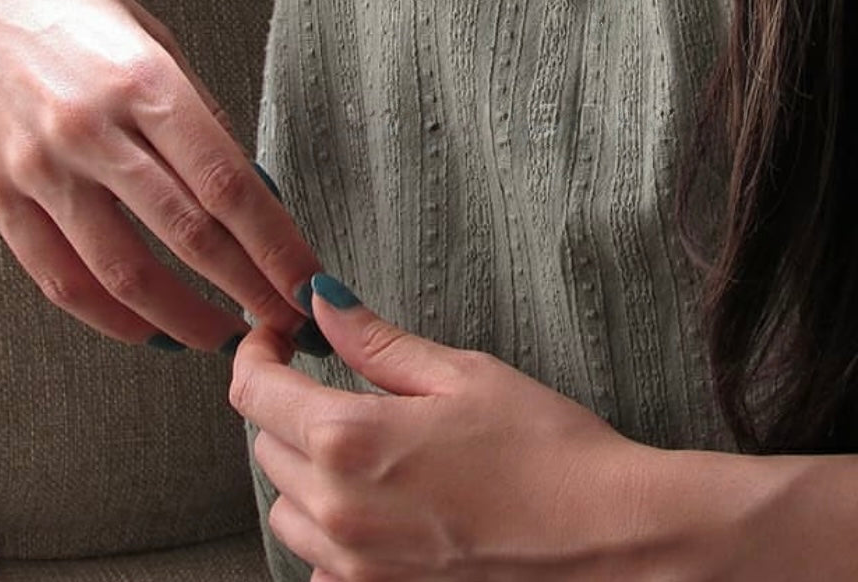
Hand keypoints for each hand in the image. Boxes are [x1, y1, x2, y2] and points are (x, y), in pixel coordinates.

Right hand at [0, 0, 321, 351]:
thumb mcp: (156, 39)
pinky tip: (148, 330)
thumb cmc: (71, 5)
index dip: (277, 247)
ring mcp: (39, 167)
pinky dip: (110, 316)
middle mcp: (92, 130)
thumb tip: (247, 188)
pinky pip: (59, 276)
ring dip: (185, 318)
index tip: (309, 282)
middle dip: (250, 290)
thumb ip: (200, 116)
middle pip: (190, 237)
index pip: (231, 187)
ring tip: (226, 336)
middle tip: (286, 322)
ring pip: (124, 272)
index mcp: (147, 84)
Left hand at [231, 276, 857, 581]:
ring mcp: (356, 565)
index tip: (276, 336)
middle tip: (329, 377)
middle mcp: (338, 509)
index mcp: (351, 440)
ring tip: (355, 440)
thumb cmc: (540, 443)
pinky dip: (330, 524)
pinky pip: (320, 560)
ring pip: (284, 507)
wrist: (603, 528)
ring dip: (300, 466)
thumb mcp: (459, 373)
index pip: (254, 392)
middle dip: (285, 403)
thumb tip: (323, 301)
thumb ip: (377, 342)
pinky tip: (377, 500)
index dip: (256, 352)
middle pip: (265, 446)